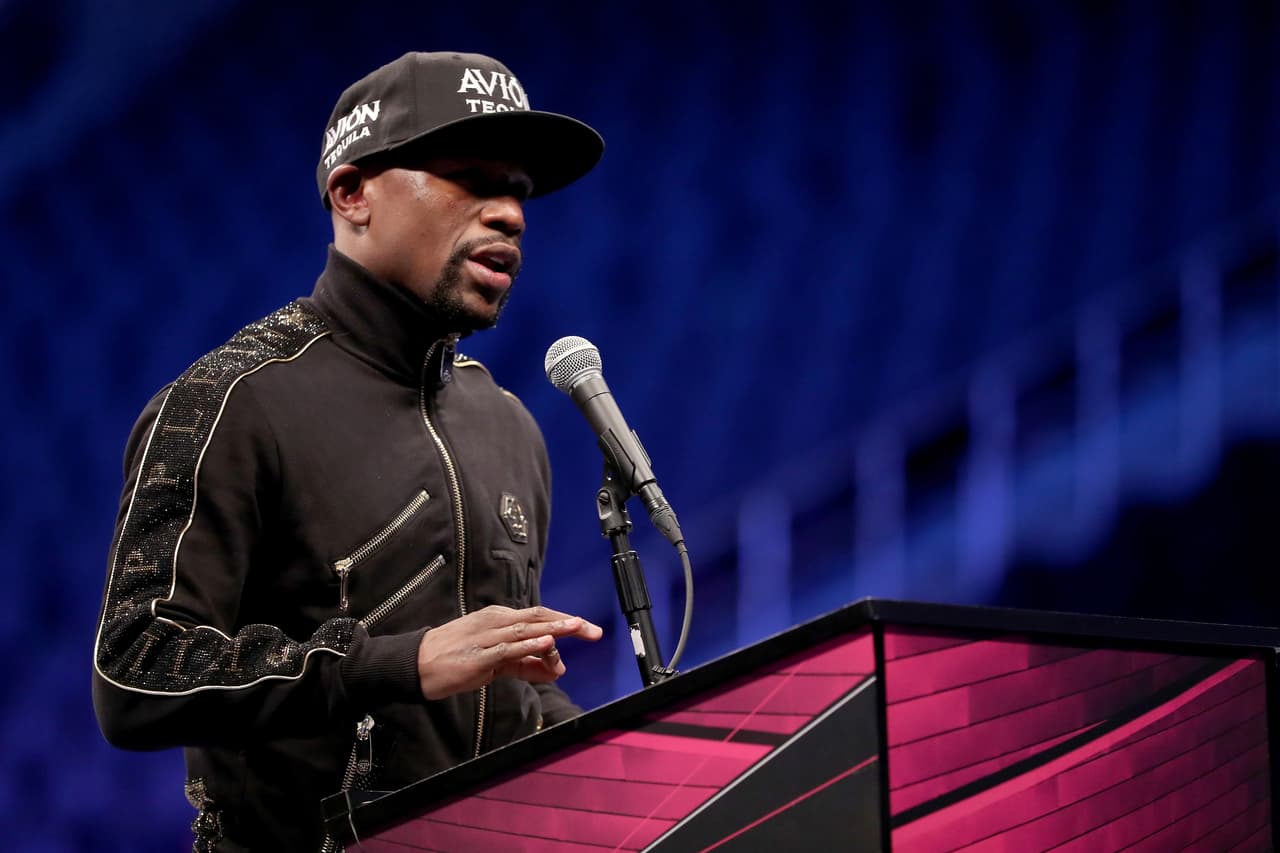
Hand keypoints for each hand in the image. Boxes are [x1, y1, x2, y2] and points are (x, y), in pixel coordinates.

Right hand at [416, 605, 602, 699]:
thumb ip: (525, 663)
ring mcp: (487, 637)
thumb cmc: (455, 658)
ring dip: (554, 629)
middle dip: (568, 623)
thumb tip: (556, 669)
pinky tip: (546, 642)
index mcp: (499, 618)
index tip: (588, 628)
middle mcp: (496, 622)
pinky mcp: (479, 655)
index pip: (539, 616)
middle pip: (539, 618)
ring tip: (577, 628)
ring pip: (526, 630)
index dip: (565, 620)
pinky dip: (529, 644)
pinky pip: (508, 648)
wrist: (417, 664)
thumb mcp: (495, 659)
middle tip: (593, 630)